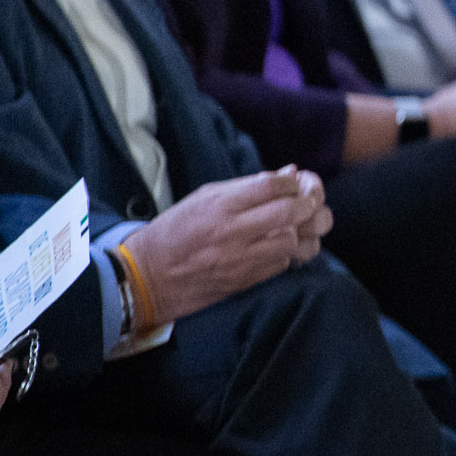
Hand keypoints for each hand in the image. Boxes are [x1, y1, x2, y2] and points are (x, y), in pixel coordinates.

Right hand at [125, 167, 330, 322]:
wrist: (148, 277)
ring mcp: (238, 259)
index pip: (271, 186)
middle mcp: (231, 232)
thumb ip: (248, 186)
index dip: (292, 182)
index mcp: (219, 205)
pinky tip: (279, 246)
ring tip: (295, 225)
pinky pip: (281, 264)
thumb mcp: (204, 198)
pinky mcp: (243, 282)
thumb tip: (290, 173)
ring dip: (300, 231)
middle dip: (307, 204)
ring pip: (291, 241)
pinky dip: (287, 253)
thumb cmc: (176, 231)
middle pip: (289, 212)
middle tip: (308, 202)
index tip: (295, 183)